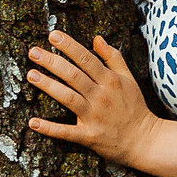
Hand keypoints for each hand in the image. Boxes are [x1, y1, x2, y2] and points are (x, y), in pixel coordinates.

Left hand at [27, 30, 154, 163]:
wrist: (145, 140)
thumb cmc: (134, 107)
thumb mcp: (128, 79)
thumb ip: (112, 57)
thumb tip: (97, 38)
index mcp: (110, 81)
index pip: (86, 59)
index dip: (69, 46)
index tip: (53, 35)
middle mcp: (101, 96)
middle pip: (73, 75)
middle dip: (52, 62)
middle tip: (33, 51)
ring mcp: (94, 117)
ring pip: (68, 98)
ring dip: (49, 86)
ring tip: (31, 75)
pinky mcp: (89, 136)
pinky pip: (67, 132)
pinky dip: (50, 128)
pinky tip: (33, 122)